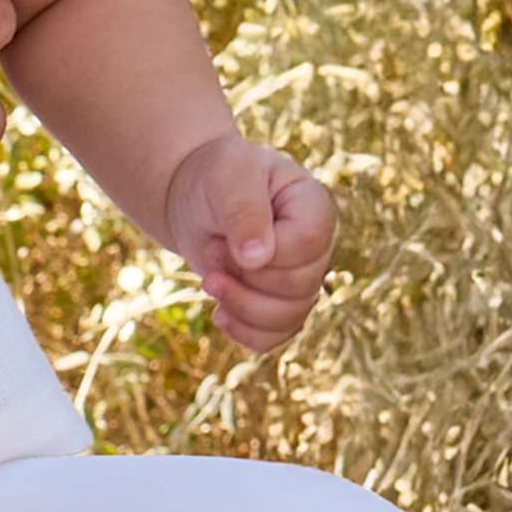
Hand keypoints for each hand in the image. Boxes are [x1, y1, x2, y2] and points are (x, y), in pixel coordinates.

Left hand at [163, 135, 335, 352]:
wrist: (194, 197)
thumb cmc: (216, 175)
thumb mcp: (227, 176)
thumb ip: (244, 211)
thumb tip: (256, 258)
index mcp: (315, 206)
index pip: (307, 244)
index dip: (264, 252)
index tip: (222, 237)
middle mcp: (317, 247)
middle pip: (300, 287)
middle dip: (244, 276)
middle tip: (211, 250)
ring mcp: (301, 277)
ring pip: (290, 317)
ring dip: (240, 305)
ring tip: (209, 279)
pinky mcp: (279, 302)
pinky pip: (275, 336)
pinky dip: (245, 332)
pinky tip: (219, 313)